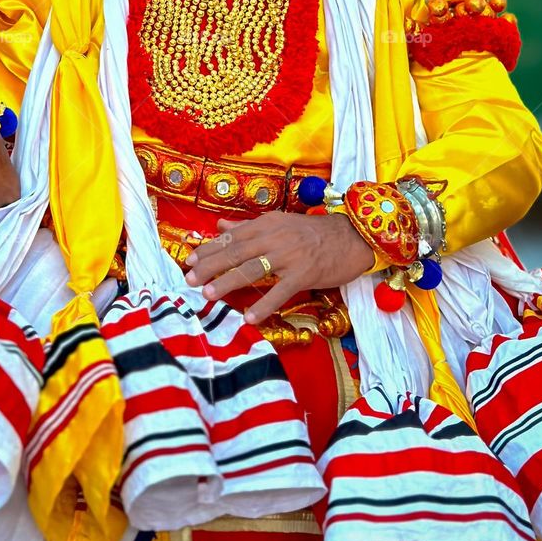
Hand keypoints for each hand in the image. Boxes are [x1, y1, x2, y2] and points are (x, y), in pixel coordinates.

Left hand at [185, 211, 373, 324]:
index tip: (190, 259)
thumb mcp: (279, 224)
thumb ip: (248, 227)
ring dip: (229, 281)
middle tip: (189, 278)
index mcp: (267, 223)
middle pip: (237, 251)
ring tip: (209, 294)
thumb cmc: (313, 233)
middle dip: (211, 265)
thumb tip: (219, 227)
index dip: (210, 248)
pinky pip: (281, 291)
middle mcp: (275, 236)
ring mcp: (290, 255)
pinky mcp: (305, 273)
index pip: (232, 236)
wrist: (352, 237)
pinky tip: (249, 317)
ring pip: (253, 268)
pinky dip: (264, 304)